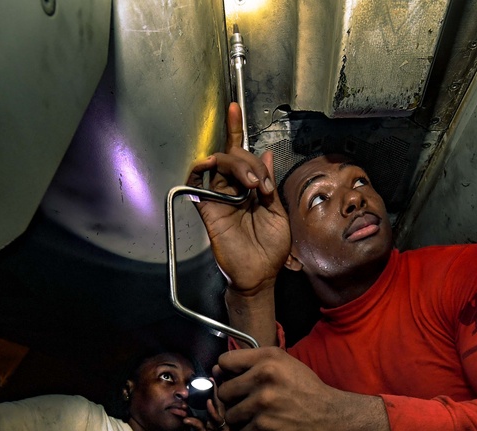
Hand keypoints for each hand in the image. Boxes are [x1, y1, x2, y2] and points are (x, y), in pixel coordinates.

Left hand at [183, 380, 237, 430]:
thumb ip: (196, 427)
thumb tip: (187, 417)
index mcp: (216, 420)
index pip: (214, 403)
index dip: (211, 391)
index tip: (207, 378)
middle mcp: (222, 421)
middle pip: (219, 402)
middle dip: (215, 389)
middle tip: (212, 375)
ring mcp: (226, 426)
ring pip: (220, 408)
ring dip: (214, 397)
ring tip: (210, 384)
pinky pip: (217, 422)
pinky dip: (210, 415)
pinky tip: (205, 407)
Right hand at [187, 102, 290, 296]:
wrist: (260, 275)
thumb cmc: (271, 250)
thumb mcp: (279, 213)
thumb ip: (269, 184)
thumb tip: (265, 155)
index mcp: (251, 189)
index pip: (242, 155)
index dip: (236, 130)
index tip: (235, 107)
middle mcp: (233, 189)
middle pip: (235, 155)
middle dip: (251, 163)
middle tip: (262, 186)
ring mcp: (220, 197)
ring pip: (220, 162)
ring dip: (238, 165)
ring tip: (252, 186)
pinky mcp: (208, 208)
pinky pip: (197, 181)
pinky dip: (201, 167)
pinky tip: (212, 165)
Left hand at [214, 348, 389, 430]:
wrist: (334, 417)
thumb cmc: (307, 390)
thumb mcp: (285, 365)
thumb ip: (254, 364)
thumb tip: (216, 371)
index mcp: (268, 358)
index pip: (224, 362)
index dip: (227, 374)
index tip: (236, 381)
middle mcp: (263, 377)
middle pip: (224, 392)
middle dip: (234, 401)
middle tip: (251, 404)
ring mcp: (263, 404)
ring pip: (231, 416)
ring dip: (243, 421)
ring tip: (262, 418)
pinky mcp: (265, 428)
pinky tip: (269, 430)